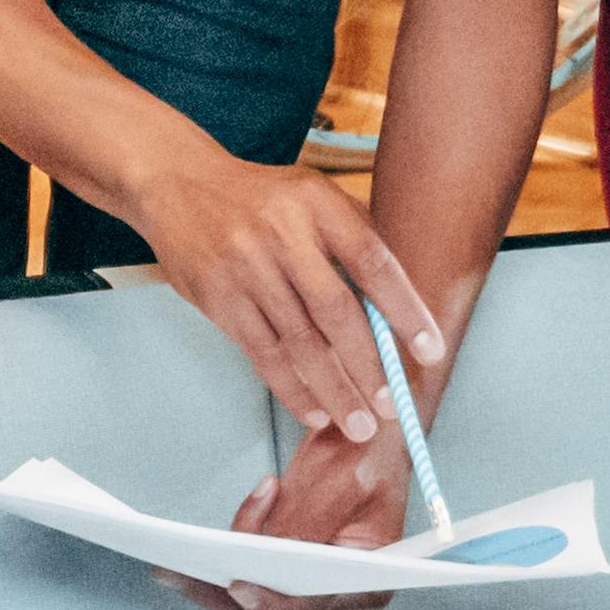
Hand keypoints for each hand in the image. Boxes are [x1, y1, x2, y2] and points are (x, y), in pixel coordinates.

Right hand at [125, 152, 439, 446]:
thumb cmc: (262, 199)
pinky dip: (291, 388)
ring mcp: (246, 267)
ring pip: (298, 342)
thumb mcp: (313, 196)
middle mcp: (282, 234)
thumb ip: (355, 238)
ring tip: (359, 424)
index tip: (431, 351)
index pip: (373, 262)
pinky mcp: (218, 297)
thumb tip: (400, 307)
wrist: (179, 184)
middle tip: (392, 407)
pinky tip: (314, 410)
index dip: (406, 310)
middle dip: (368, 366)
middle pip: (336, 311)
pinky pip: (262, 353)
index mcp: (318, 204)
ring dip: (333, 390)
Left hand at [161, 417, 402, 609]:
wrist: (362, 440)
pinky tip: (181, 556)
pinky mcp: (278, 574)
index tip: (240, 585)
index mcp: (368, 584)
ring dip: (209, 587)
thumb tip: (276, 550)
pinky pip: (239, 585)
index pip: (318, 605)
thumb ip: (314, 519)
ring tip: (172, 565)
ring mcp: (304, 589)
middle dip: (227, 595)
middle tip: (188, 572)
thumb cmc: (367, 458)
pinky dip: (210, 573)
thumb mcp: (347, 481)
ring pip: (249, 606)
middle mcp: (336, 596)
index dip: (277, 603)